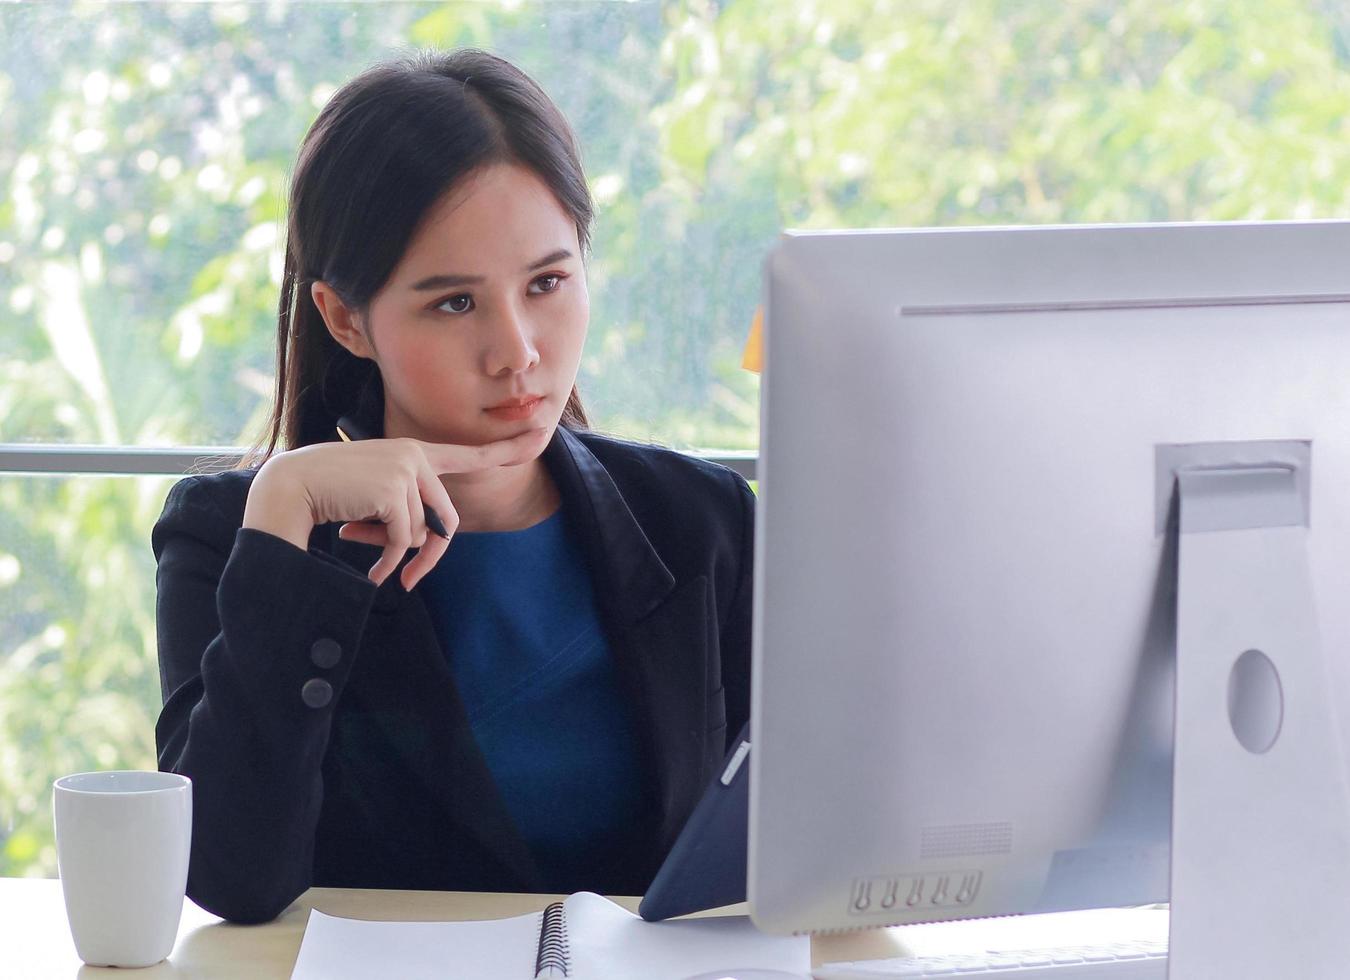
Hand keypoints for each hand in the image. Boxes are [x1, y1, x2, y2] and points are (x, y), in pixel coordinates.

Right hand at [242, 427, 550, 588]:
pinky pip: (405, 540)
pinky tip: (365, 561)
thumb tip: (427, 543)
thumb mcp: (373, 499)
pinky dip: (387, 560)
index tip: (539, 435)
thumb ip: (405, 511)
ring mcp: (406, 469)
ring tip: (365, 554)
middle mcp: (415, 455)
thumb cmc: (326, 494)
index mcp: (412, 454)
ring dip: (395, 556)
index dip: (507, 448)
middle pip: (444, 518)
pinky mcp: (395, 489)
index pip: (468, 453)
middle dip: (428, 557)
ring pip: (422, 532)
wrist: (289, 487)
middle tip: (406, 580)